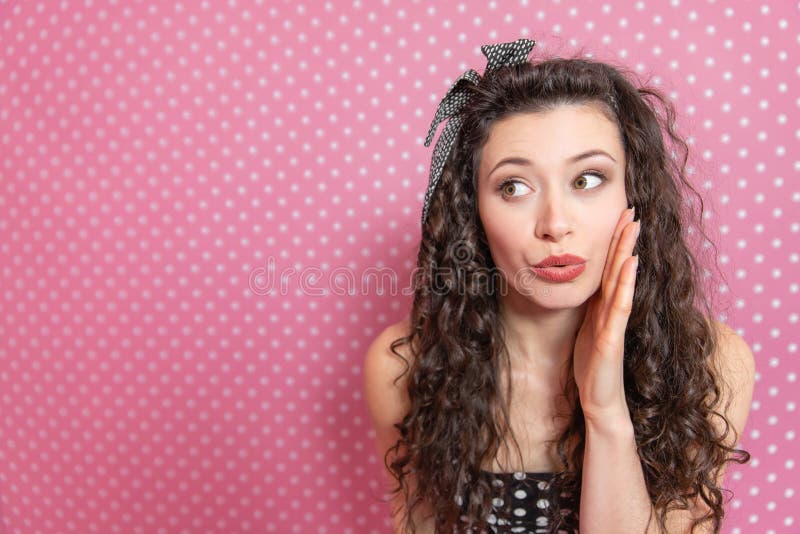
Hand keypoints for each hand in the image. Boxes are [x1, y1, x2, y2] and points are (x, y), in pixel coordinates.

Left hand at [573, 206, 639, 423]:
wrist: (599, 401)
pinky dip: (626, 285)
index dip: (615, 243)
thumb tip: (580, 284)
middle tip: (631, 210)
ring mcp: (615, 324)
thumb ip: (589, 307)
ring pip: (622, 282)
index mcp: (604, 308)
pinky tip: (630, 265)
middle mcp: (613, 311)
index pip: (611, 269)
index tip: (619, 216)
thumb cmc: (592, 367)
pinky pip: (620, 307)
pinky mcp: (612, 339)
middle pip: (620, 269)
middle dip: (624, 239)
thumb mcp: (586, 328)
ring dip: (627, 254)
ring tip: (633, 228)